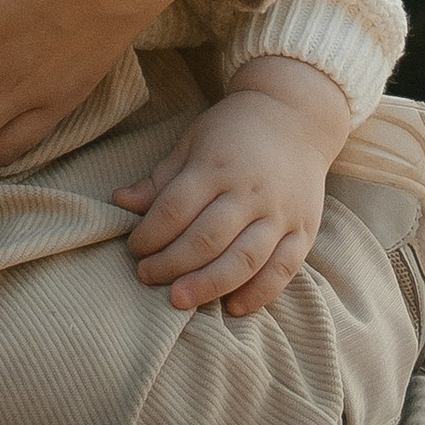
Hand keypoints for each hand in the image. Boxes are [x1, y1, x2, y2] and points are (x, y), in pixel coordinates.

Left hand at [112, 56, 347, 314]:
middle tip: (146, 277)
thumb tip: (120, 202)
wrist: (295, 117)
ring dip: (209, 285)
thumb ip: (160, 178)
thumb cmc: (233, 131)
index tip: (133, 250)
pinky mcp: (304, 231)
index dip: (150, 234)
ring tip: (179, 300)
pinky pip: (283, 269)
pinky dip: (258, 293)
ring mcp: (280, 213)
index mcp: (216, 165)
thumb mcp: (192, 142)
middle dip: (172, 264)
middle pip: (207, 238)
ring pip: (244, 259)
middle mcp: (249, 192)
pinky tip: (232, 307)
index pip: (176, 208)